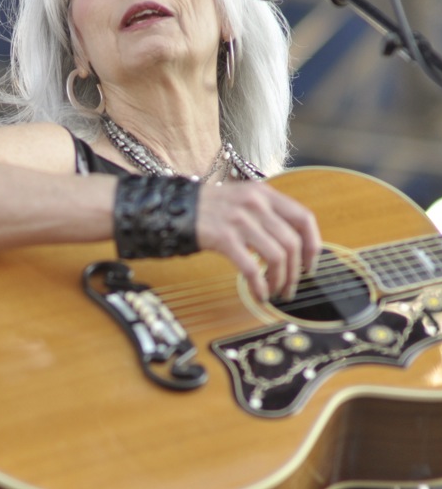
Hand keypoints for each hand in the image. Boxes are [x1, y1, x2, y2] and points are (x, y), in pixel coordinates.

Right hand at [196, 181, 320, 301]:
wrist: (175, 207)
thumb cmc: (210, 208)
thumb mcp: (244, 199)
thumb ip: (268, 213)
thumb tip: (294, 245)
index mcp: (264, 193)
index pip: (304, 218)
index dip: (312, 245)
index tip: (308, 265)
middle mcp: (256, 204)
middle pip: (291, 243)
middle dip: (295, 272)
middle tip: (290, 288)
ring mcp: (240, 220)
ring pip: (276, 257)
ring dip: (280, 281)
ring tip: (275, 292)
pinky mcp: (224, 238)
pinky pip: (251, 268)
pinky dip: (259, 286)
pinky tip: (259, 295)